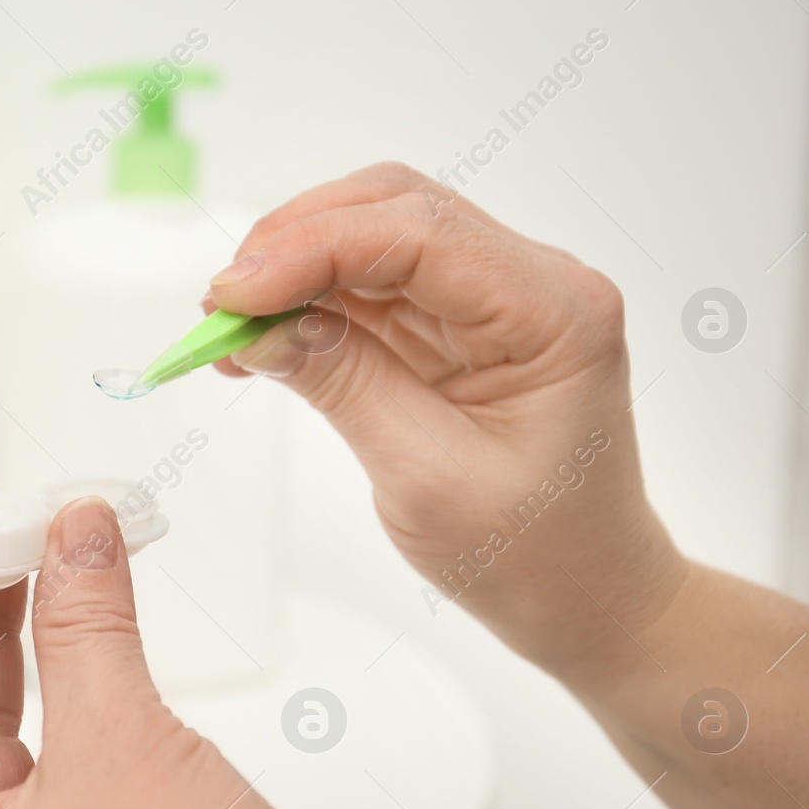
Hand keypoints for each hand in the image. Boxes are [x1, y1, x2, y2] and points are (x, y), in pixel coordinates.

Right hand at [207, 162, 685, 682]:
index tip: (230, 295)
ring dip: (295, 272)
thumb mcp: (427, 476)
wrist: (588, 599)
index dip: (311, 248)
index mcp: (554, 311)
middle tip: (220, 305)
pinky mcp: (462, 327)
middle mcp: (533, 283)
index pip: (418, 234)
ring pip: (376, 239)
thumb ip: (344, 384)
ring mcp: (496, 300)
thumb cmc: (536, 556)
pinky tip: (263, 339)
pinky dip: (310, 305)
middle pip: (395, 210)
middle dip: (296, 244)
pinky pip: (374, 289)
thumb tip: (259, 325)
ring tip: (229, 328)